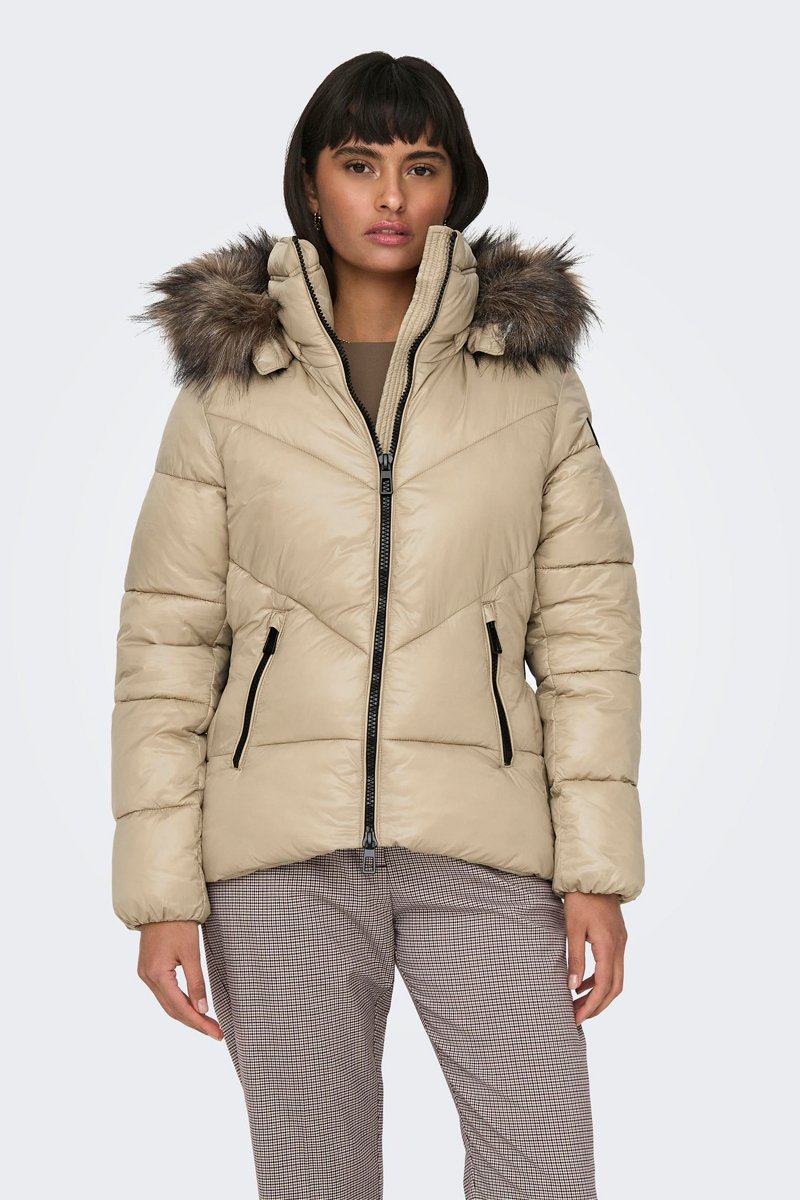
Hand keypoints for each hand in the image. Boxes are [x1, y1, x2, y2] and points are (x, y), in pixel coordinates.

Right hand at [137, 921, 223, 1039]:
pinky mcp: (148, 969)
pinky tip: (191, 1007)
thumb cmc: (178, 925)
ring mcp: (145, 974)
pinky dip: (178, 1003)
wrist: (161, 904)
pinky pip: (163, 993)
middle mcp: (147, 978)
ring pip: (167, 1003)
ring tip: (207, 1024)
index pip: (180, 1008)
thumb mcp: (191, 952)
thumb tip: (202, 1008)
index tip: (216, 1033)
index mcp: (157, 975)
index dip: (199, 1023)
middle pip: (172, 1010)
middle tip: (215, 1033)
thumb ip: (196, 982)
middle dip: (195, 1022)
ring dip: (187, 1014)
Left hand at [563, 892, 626, 1024]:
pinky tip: (583, 982)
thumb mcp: (572, 928)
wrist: (594, 875)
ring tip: (578, 1004)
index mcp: (608, 946)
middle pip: (614, 988)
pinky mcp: (617, 938)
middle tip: (578, 1017)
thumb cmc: (580, 899)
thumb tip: (573, 987)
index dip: (591, 1005)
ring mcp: (620, 942)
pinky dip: (600, 979)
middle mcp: (619, 947)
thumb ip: (574, 958)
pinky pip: (613, 966)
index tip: (576, 1018)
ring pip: (616, 979)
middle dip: (598, 1006)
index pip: (603, 986)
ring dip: (600, 994)